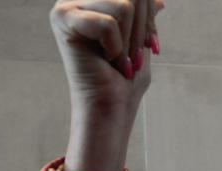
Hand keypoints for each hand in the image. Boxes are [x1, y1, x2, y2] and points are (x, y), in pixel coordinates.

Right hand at [50, 0, 163, 170]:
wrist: (110, 108)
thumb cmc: (125, 81)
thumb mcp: (142, 42)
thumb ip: (144, 16)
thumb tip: (159, 0)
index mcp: (96, 2)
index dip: (149, 20)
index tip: (148, 46)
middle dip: (141, 31)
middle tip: (130, 58)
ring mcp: (67, 6)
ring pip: (124, 6)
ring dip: (128, 42)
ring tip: (116, 60)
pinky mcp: (62, 18)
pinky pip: (108, 23)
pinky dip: (115, 47)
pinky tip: (105, 60)